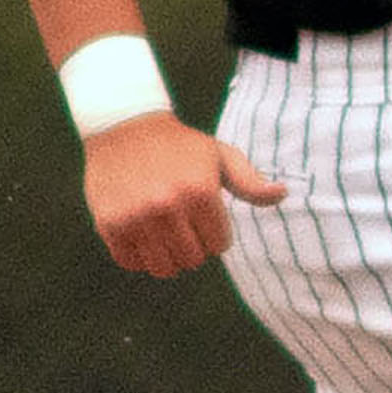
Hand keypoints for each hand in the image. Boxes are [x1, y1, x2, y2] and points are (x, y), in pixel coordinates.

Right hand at [83, 112, 284, 275]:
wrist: (123, 125)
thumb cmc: (180, 145)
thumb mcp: (219, 155)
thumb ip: (249, 182)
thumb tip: (282, 193)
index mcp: (200, 191)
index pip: (219, 244)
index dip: (215, 236)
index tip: (206, 221)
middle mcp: (168, 205)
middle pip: (192, 260)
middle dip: (194, 249)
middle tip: (185, 230)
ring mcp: (136, 216)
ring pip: (162, 267)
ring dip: (167, 258)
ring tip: (165, 237)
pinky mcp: (109, 223)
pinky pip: (130, 262)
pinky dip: (138, 257)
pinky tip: (142, 237)